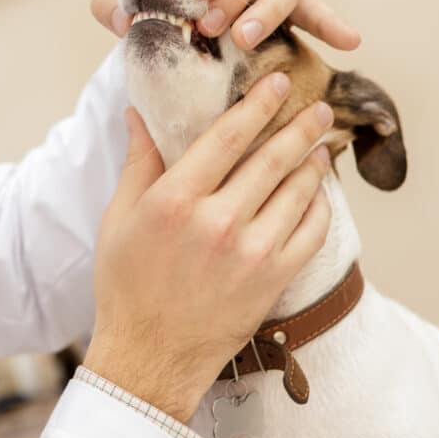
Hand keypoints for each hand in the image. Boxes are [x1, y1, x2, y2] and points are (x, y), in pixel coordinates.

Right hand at [83, 73, 333, 421]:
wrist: (150, 353)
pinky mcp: (273, 279)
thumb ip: (138, 164)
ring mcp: (251, 252)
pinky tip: (318, 193)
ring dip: (313, 162)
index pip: (227, 137)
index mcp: (174, 201)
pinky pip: (310, 232)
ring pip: (297, 191)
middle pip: (272, 158)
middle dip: (298, 126)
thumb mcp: (119, 219)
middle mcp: (217, 221)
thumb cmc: (126, 285)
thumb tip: (137, 115)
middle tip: (316, 106)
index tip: (277, 84)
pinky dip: (319, 206)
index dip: (257, 105)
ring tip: (320, 144)